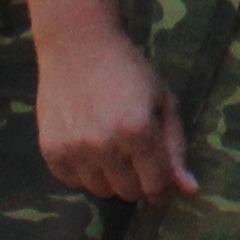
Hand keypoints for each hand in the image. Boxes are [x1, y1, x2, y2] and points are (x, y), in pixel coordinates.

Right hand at [35, 33, 197, 204]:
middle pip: (128, 192)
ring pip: (100, 191)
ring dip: (111, 178)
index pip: (156, 184)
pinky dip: (85, 172)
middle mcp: (105, 145)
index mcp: (139, 131)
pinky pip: (73, 182)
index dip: (164, 190)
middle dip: (138, 181)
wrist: (78, 46)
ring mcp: (75, 150)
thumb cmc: (129, 71)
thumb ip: (176, 148)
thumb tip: (189, 190)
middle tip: (137, 158)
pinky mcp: (51, 151)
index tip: (164, 188)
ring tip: (113, 148)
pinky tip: (90, 146)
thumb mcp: (164, 101)